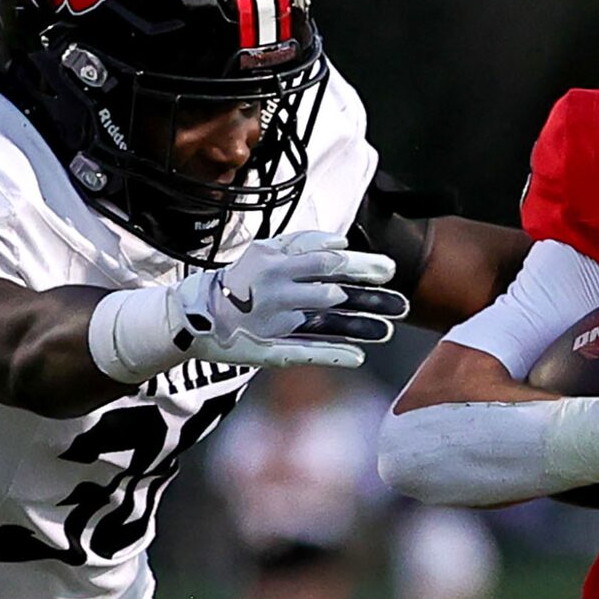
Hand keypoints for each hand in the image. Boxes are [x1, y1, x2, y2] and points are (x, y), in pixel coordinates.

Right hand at [172, 230, 408, 370]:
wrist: (197, 313)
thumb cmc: (239, 281)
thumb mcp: (266, 250)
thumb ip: (303, 243)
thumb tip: (342, 241)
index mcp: (278, 262)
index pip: (329, 261)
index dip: (362, 266)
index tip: (389, 271)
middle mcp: (279, 289)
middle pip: (334, 291)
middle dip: (370, 297)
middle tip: (401, 303)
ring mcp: (276, 321)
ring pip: (326, 321)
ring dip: (360, 326)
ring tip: (387, 330)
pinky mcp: (271, 348)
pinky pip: (308, 351)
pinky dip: (335, 354)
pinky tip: (359, 357)